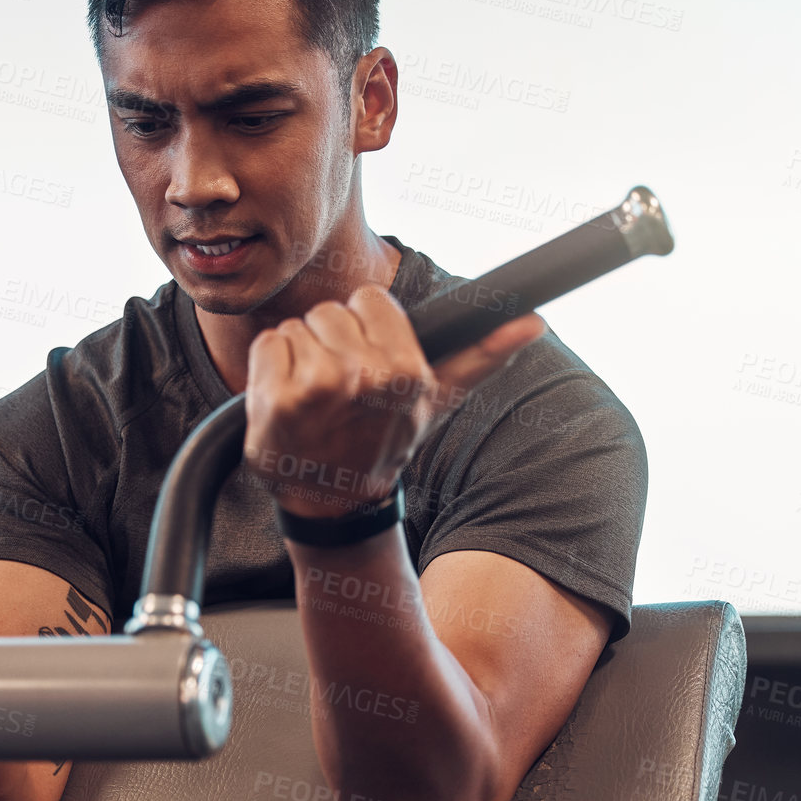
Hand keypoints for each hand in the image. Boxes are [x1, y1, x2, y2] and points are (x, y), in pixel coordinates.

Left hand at [243, 285, 544, 518]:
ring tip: (313, 402)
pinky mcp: (278, 398)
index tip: (366, 366)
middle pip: (330, 313)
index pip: (369, 299)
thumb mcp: (437, 400)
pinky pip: (267, 345)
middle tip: (337, 394)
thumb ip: (482, 355)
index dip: (364, 329)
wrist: (332, 501)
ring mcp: (318, 387)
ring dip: (298, 360)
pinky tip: (285, 404)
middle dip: (329, 344)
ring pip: (297, 328)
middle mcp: (363, 375)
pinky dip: (269, 370)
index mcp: (406, 370)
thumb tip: (533, 322)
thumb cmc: (381, 442)